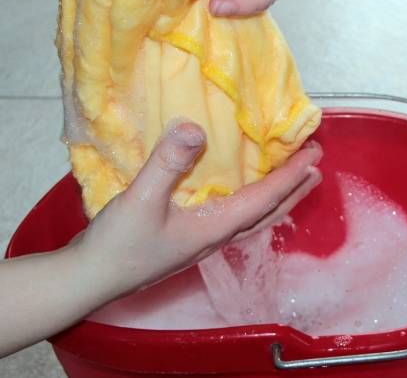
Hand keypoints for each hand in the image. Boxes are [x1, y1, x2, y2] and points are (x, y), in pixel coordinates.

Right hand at [73, 121, 321, 298]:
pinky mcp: (191, 240)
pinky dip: (254, 206)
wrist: (90, 278)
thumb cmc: (117, 244)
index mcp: (216, 227)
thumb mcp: (140, 199)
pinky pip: (237, 221)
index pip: (264, 198)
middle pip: (269, 213)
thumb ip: (167, 163)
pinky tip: (245, 198)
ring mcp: (205, 242)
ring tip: (296, 183)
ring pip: (255, 220)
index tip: (313, 155)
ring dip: (279, 200)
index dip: (290, 176)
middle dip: (295, 189)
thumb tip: (195, 127)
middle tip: (316, 167)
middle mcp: (218, 236)